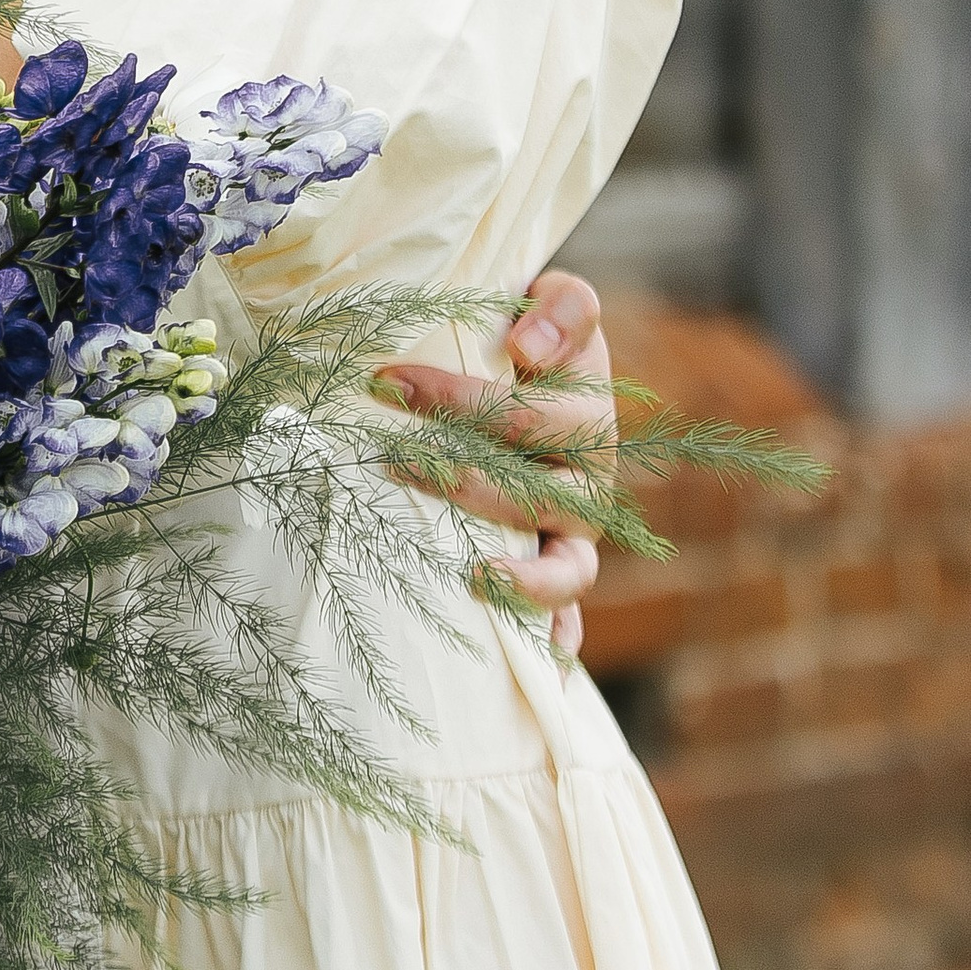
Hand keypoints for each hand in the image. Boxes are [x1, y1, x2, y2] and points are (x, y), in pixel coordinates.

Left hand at [376, 269, 612, 652]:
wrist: (549, 373)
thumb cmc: (538, 341)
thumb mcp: (561, 304)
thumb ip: (563, 308)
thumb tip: (526, 347)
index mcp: (586, 419)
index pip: (522, 418)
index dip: (455, 399)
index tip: (384, 381)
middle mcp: (586, 483)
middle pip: (535, 494)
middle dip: (460, 480)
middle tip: (389, 459)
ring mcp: (575, 533)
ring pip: (569, 568)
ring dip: (527, 580)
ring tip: (478, 578)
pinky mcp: (557, 567)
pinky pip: (568, 614)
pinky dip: (557, 638)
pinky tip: (544, 666)